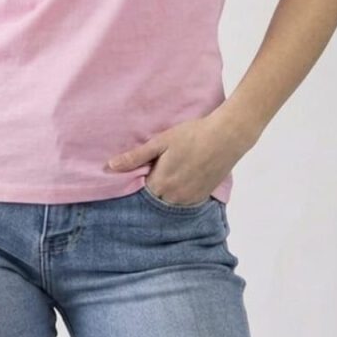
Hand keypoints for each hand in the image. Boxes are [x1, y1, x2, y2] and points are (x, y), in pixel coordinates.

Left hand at [106, 106, 257, 204]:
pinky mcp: (202, 197)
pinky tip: (184, 177)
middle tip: (158, 168)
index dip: (140, 180)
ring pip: (170, 202)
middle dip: (153, 187)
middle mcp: (174, 197)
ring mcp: (190, 199)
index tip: (144, 169)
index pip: (140, 192)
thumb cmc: (191, 135)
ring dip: (167, 192)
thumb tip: (110, 166)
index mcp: (160, 183)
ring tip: (172, 171)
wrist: (226, 137)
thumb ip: (136, 157)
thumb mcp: (160, 142)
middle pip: (155, 198)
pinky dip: (180, 193)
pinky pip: (184, 202)